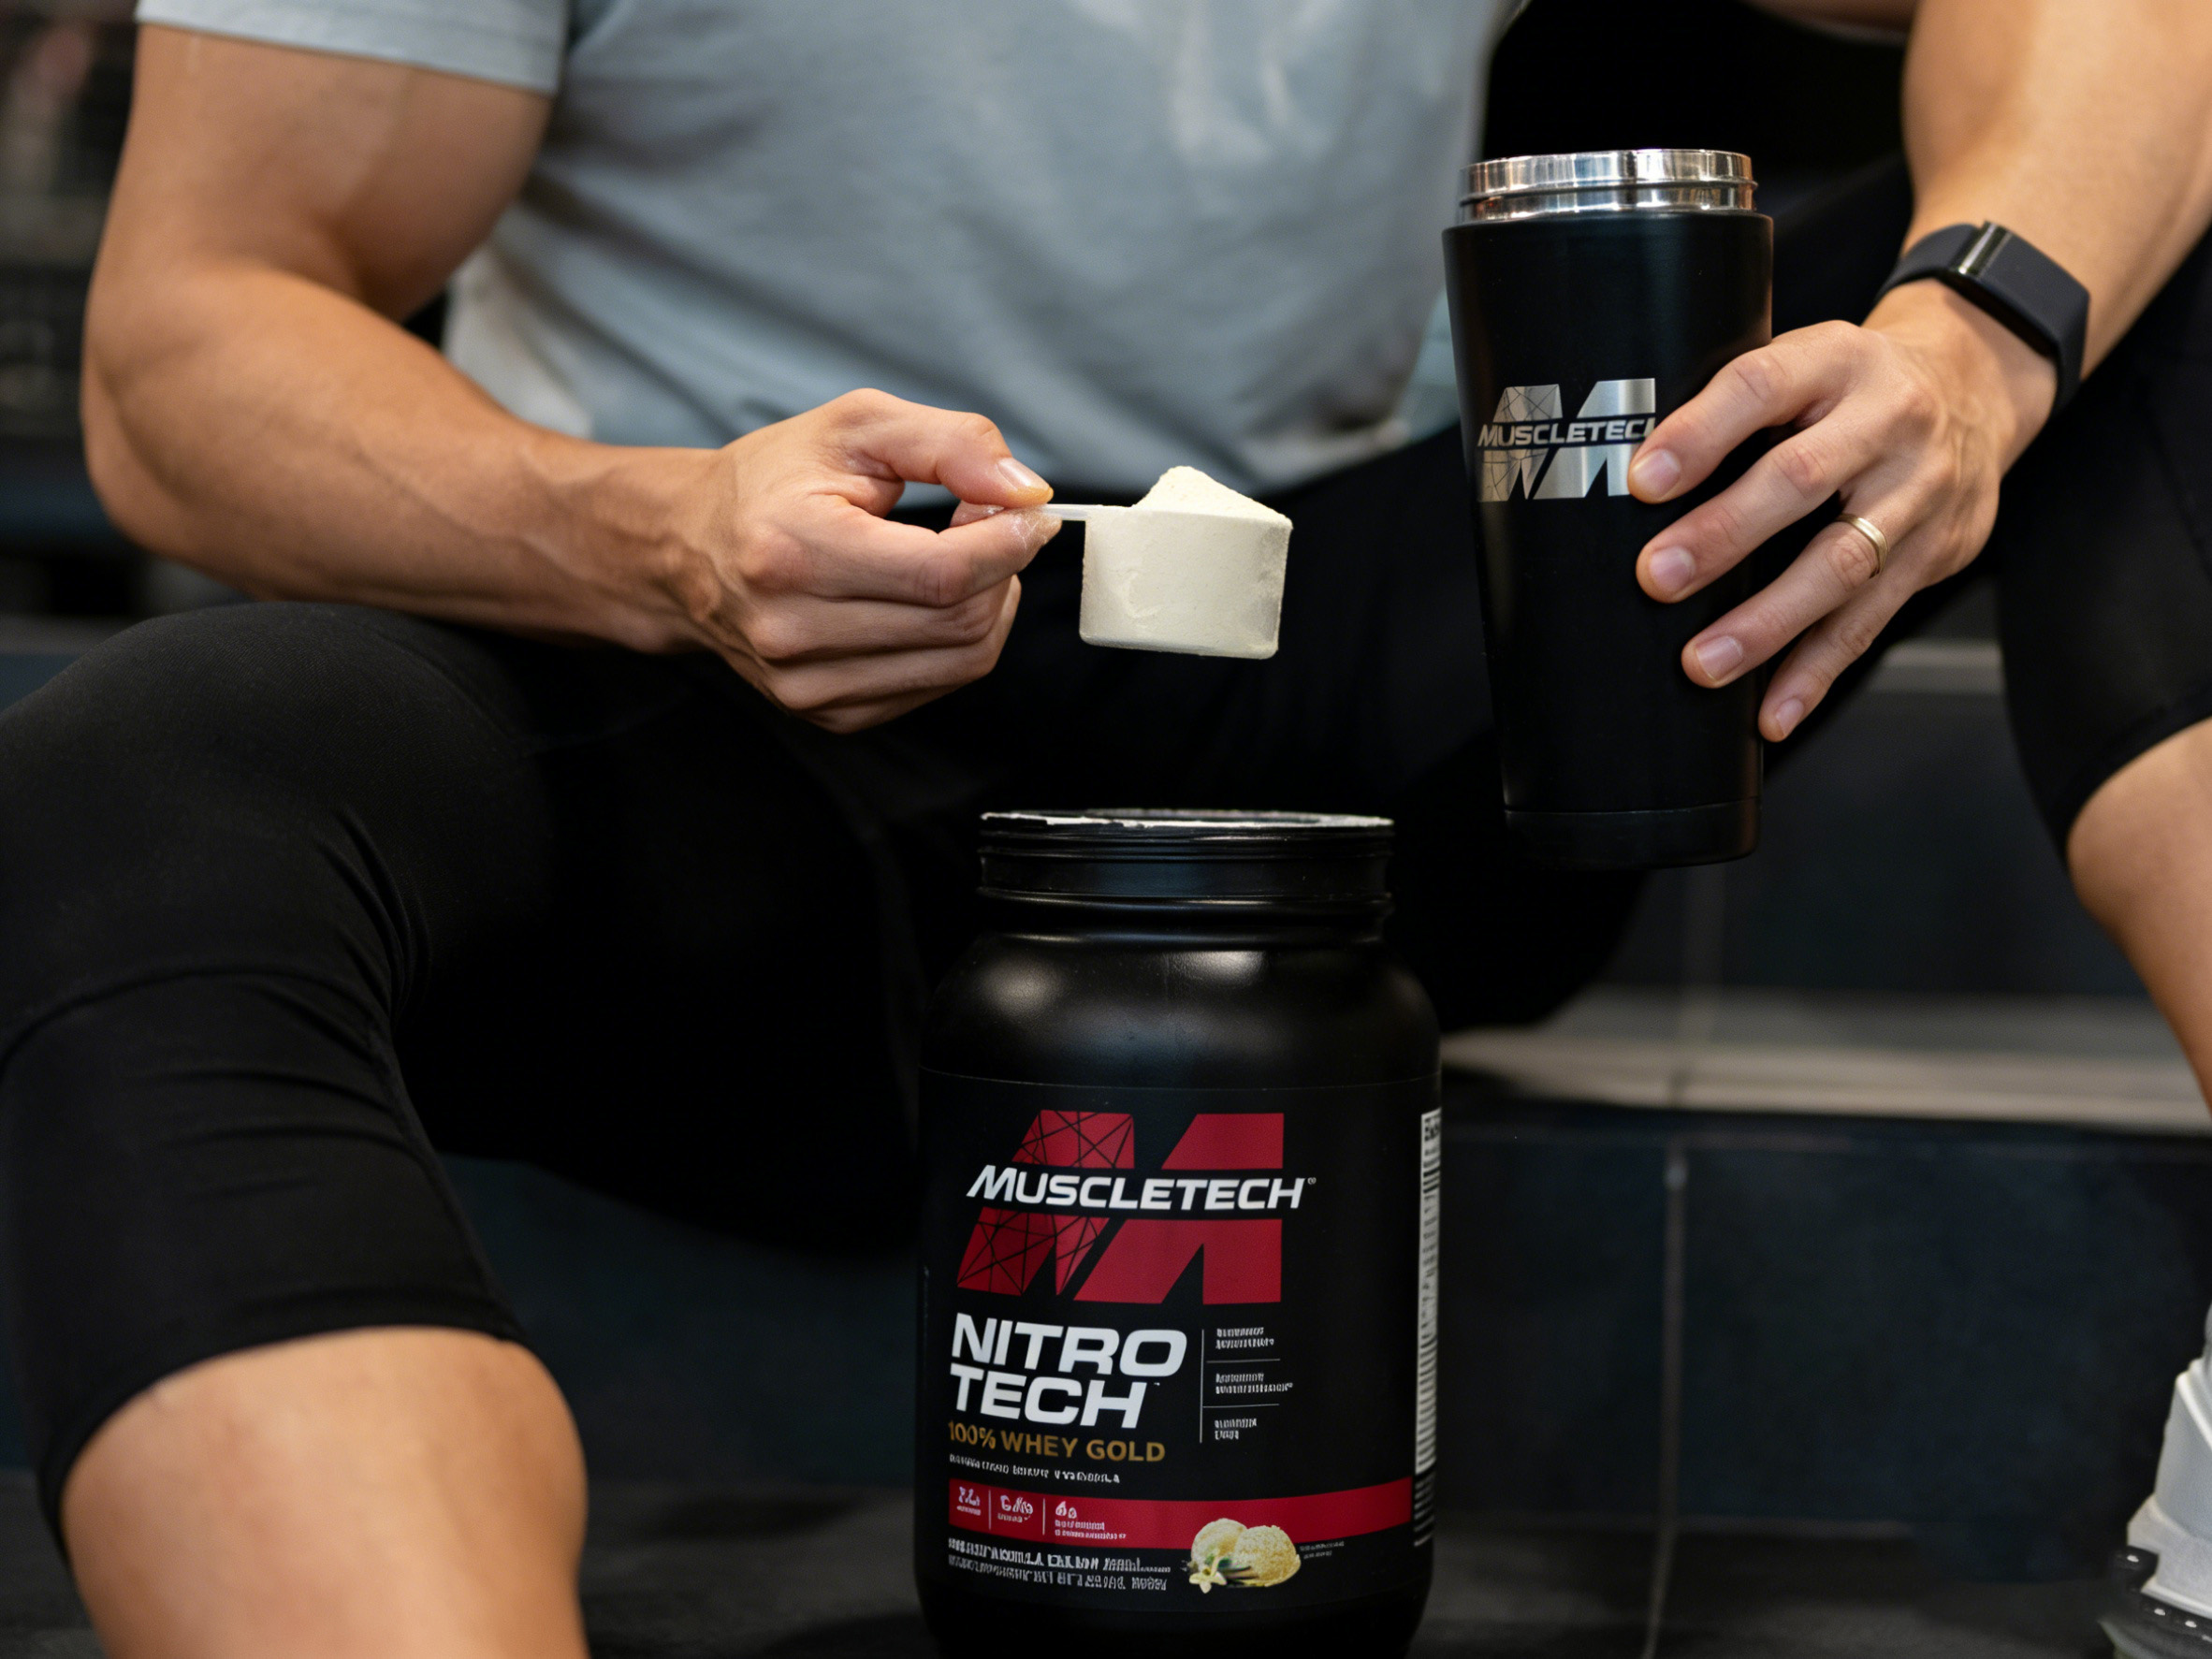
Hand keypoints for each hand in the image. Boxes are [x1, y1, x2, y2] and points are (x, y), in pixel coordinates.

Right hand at [655, 389, 1059, 732]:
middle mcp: (793, 631)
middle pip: (960, 622)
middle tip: (988, 524)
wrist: (689, 548)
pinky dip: (957, 639)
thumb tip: (1027, 492)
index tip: (1026, 511)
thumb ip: (950, 444)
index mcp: (793, 551)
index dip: (1007, 542)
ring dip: (987, 604)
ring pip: (962, 661)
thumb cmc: (773, 480)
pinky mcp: (828, 712)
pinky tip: (928, 598)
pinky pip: (937, 683)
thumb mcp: (857, 426)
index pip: (943, 575)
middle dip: (1000, 567)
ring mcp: (807, 685)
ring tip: (960, 557)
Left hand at [1627, 282, 2058, 738]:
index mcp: (1835, 360)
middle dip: (1723, 534)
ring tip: (1705, 661)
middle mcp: (1888, 420)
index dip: (1701, 433)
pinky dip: (1817, 671)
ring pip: (1842, 562)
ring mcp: (1919, 489)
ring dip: (1768, 621)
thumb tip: (1630, 476)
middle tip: (1657, 577)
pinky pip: (1870, 620)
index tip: (1644, 479)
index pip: (1762, 385)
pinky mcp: (1936, 551)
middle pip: (1801, 479)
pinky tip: (1775, 709)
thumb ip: (1732, 406)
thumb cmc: (1852, 387)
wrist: (1977, 387)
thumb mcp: (1802, 363)